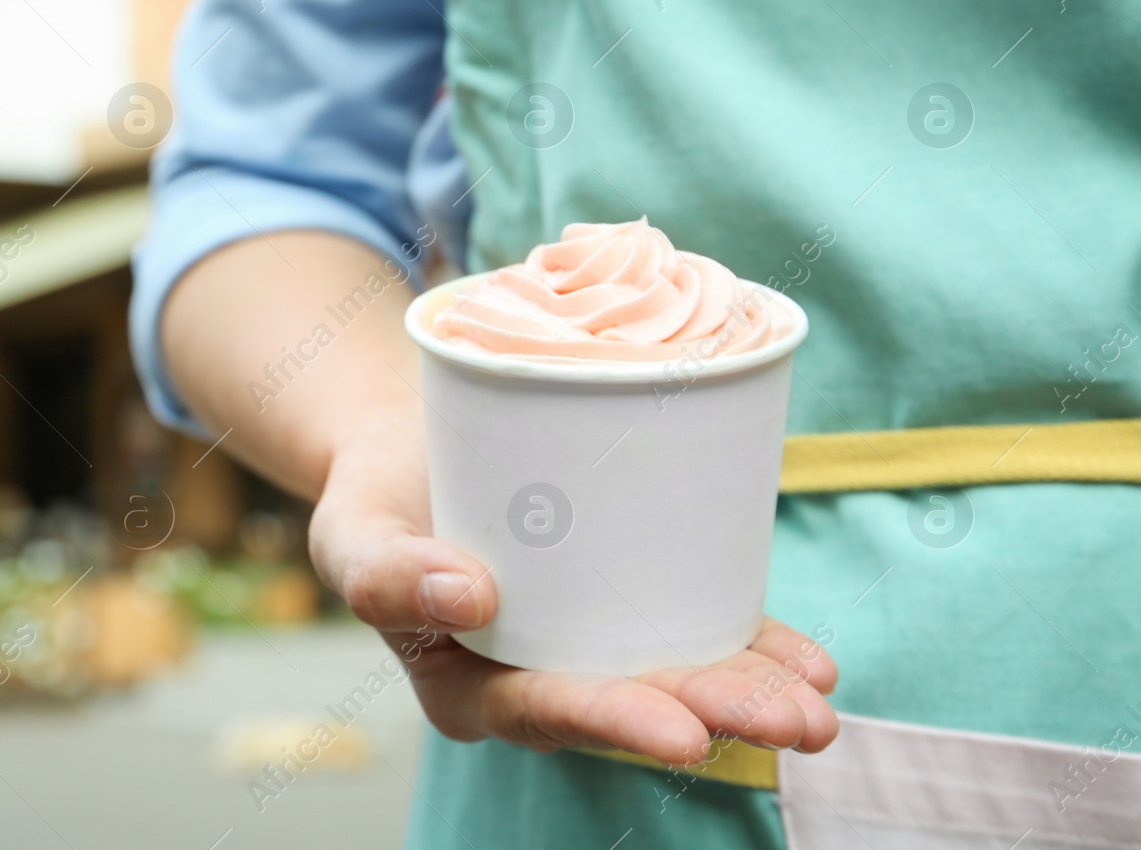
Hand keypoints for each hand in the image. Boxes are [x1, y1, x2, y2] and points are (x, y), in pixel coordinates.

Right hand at [308, 404, 839, 766]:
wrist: (411, 442)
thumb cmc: (375, 495)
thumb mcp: (352, 530)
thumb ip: (385, 576)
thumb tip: (468, 598)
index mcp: (468, 684)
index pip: (544, 710)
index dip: (614, 722)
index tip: (683, 730)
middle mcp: (539, 675)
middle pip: (630, 702)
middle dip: (716, 715)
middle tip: (793, 722)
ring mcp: (589, 640)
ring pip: (675, 674)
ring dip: (752, 692)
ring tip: (821, 701)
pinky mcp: (627, 598)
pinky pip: (693, 628)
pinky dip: (752, 644)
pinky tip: (811, 659)